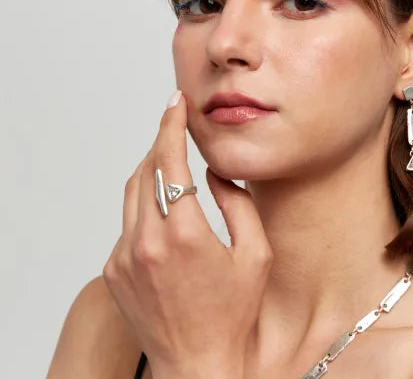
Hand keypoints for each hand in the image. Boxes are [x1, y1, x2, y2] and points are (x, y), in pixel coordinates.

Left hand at [102, 90, 272, 377]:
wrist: (196, 362)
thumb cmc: (233, 315)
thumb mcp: (256, 256)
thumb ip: (239, 205)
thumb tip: (219, 174)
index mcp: (186, 235)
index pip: (168, 162)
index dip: (171, 126)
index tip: (175, 104)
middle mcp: (147, 243)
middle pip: (144, 171)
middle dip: (161, 145)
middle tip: (178, 131)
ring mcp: (124, 257)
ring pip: (131, 194)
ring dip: (151, 174)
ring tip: (174, 171)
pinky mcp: (113, 270)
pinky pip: (127, 224)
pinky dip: (145, 209)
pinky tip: (168, 220)